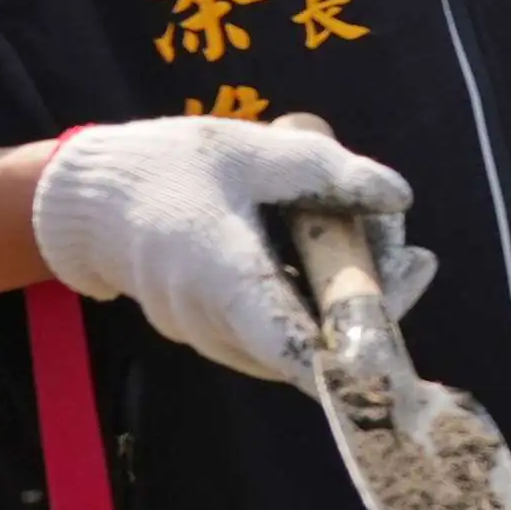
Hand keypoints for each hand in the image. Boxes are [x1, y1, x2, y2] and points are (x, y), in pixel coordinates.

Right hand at [31, 117, 428, 388]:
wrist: (92, 200)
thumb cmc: (172, 167)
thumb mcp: (254, 150)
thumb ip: (328, 172)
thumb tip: (400, 198)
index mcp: (219, 275)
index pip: (288, 341)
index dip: (344, 359)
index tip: (396, 355)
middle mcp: (209, 322)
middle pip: (308, 344)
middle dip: (368, 309)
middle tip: (417, 261)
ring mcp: (206, 335)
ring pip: (294, 342)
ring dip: (343, 306)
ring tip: (380, 245)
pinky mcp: (209, 333)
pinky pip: (274, 333)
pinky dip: (312, 305)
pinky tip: (339, 260)